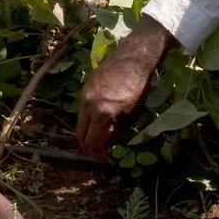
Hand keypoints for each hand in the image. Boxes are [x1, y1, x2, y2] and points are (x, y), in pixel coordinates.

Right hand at [76, 17, 175, 159]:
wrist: (132, 59)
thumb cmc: (137, 88)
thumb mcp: (131, 115)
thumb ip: (117, 133)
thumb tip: (108, 146)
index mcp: (102, 113)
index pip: (93, 143)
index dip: (98, 155)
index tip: (105, 159)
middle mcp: (88, 105)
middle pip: (81, 135)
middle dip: (89, 147)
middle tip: (100, 152)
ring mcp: (84, 96)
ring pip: (80, 122)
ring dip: (87, 133)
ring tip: (100, 137)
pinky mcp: (84, 89)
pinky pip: (82, 110)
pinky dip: (88, 120)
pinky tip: (99, 120)